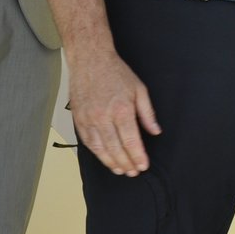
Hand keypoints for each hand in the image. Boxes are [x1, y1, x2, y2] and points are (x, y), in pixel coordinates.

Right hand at [71, 49, 159, 175]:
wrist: (90, 61)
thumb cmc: (117, 73)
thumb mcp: (140, 90)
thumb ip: (147, 113)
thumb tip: (156, 131)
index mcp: (122, 110)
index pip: (131, 141)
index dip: (137, 156)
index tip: (143, 166)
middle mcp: (103, 117)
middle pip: (115, 148)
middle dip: (125, 163)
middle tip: (133, 172)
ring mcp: (89, 119)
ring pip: (99, 148)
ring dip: (110, 162)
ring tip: (121, 170)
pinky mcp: (78, 119)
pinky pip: (87, 141)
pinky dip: (97, 153)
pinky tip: (105, 158)